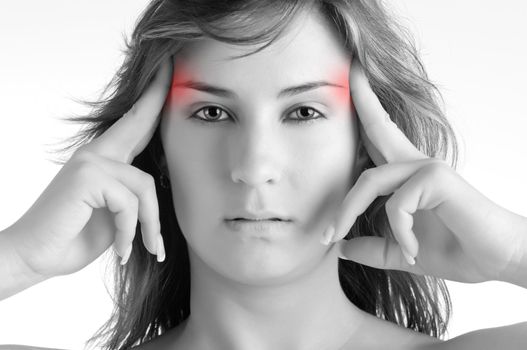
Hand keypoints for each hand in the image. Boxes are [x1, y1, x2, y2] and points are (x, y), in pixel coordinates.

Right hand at [6, 57, 172, 279]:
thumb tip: (158, 186)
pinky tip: (122, 251)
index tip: (168, 70)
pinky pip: (129, 203)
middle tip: (171, 63)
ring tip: (149, 249)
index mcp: (105, 158)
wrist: (35, 256)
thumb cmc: (75, 236)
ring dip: (149, 225)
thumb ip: (132, 194)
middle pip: (140, 122)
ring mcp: (91, 161)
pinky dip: (130, 233)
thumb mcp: (116, 214)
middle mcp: (97, 153)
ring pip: (145, 187)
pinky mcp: (87, 176)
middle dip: (158, 94)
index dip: (153, 98)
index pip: (135, 123)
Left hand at [322, 62, 526, 284]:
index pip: (381, 138)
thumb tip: (340, 248)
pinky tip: (412, 250)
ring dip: (346, 212)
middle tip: (349, 68)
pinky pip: (397, 204)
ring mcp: (428, 168)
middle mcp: (416, 164)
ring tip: (334, 237)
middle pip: (378, 130)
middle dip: (362, 98)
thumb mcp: (403, 251)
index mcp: (408, 175)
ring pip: (370, 180)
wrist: (498, 261)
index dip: (367, 110)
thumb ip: (373, 249)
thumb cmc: (458, 250)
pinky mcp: (438, 178)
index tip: (353, 81)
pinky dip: (399, 233)